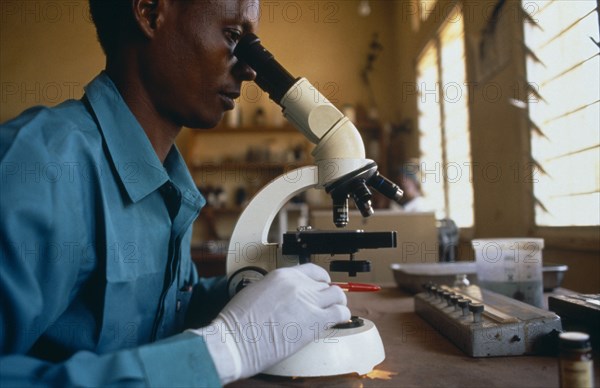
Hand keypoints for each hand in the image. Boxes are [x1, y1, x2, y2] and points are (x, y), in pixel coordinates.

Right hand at [194, 263, 349, 382]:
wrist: (237, 339)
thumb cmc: (239, 321)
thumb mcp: (256, 291)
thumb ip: (276, 289)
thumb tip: (286, 296)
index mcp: (282, 276)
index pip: (312, 270)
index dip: (321, 279)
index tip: (322, 286)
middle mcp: (298, 285)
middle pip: (327, 284)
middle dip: (329, 294)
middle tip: (327, 304)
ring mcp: (308, 302)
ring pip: (338, 296)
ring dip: (338, 304)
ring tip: (334, 312)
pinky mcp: (314, 321)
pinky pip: (339, 313)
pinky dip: (341, 316)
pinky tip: (335, 321)